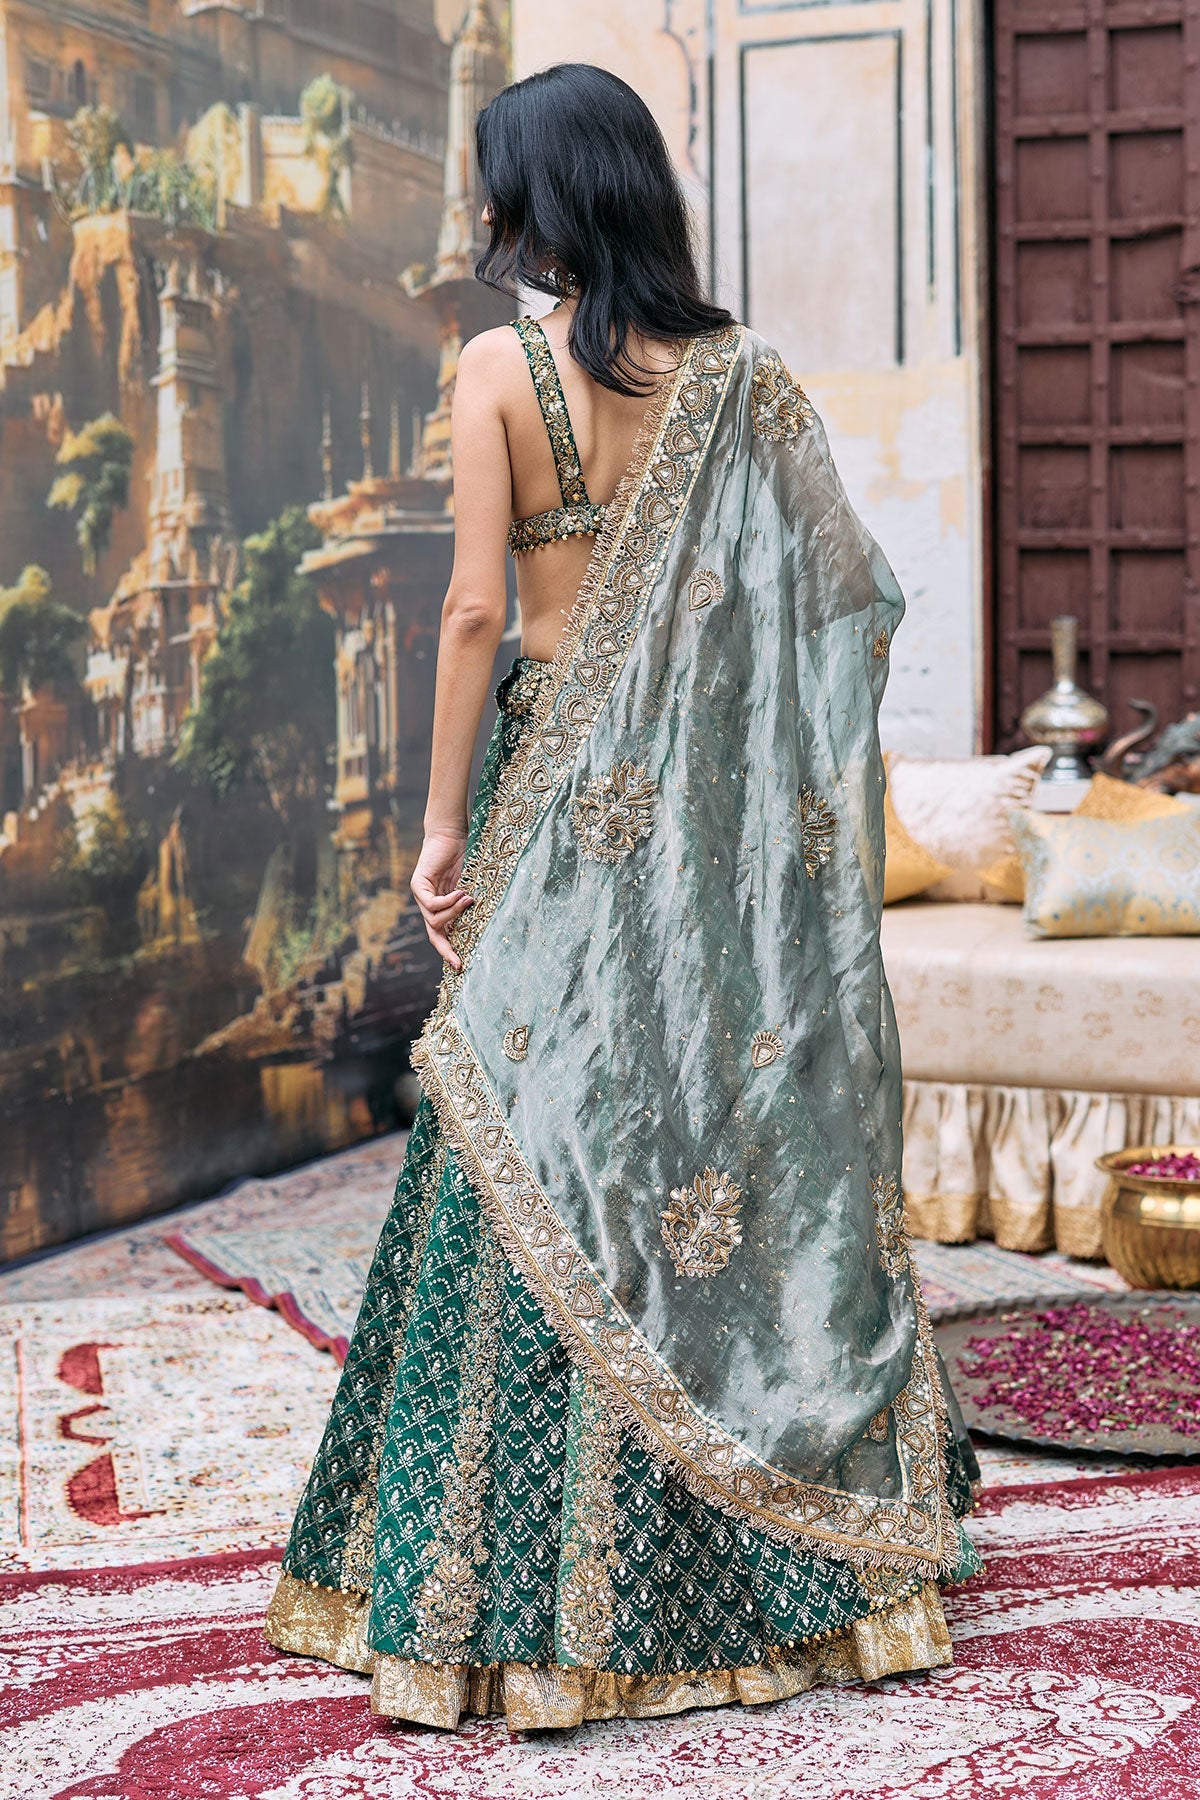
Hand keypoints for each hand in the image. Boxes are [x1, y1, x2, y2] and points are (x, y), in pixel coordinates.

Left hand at [411, 828, 472, 970]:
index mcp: (440, 907)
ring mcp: (421, 895)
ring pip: (434, 919)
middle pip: (433, 934)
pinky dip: (447, 902)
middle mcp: (427, 904)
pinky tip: (460, 893)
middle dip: (446, 949)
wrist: (450, 834)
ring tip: (469, 900)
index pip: (442, 934)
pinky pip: (431, 903)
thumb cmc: (463, 856)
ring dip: (453, 913)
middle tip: (458, 960)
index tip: (461, 966)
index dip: (450, 950)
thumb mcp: (470, 886)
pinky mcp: (417, 885)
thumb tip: (485, 925)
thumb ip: (469, 904)